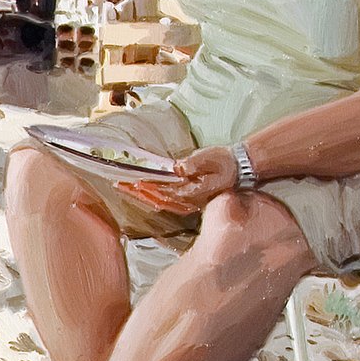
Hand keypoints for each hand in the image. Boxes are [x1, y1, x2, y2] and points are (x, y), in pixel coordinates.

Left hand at [118, 145, 240, 215]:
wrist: (240, 169)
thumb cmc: (225, 162)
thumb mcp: (211, 158)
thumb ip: (193, 164)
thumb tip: (177, 168)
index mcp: (192, 192)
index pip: (163, 192)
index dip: (147, 188)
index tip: (132, 182)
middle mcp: (189, 201)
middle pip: (158, 200)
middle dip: (138, 193)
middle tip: (119, 185)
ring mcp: (189, 203)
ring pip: (161, 202)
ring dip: (143, 196)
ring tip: (126, 188)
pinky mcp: (189, 200)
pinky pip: (167, 202)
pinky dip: (153, 198)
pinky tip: (143, 193)